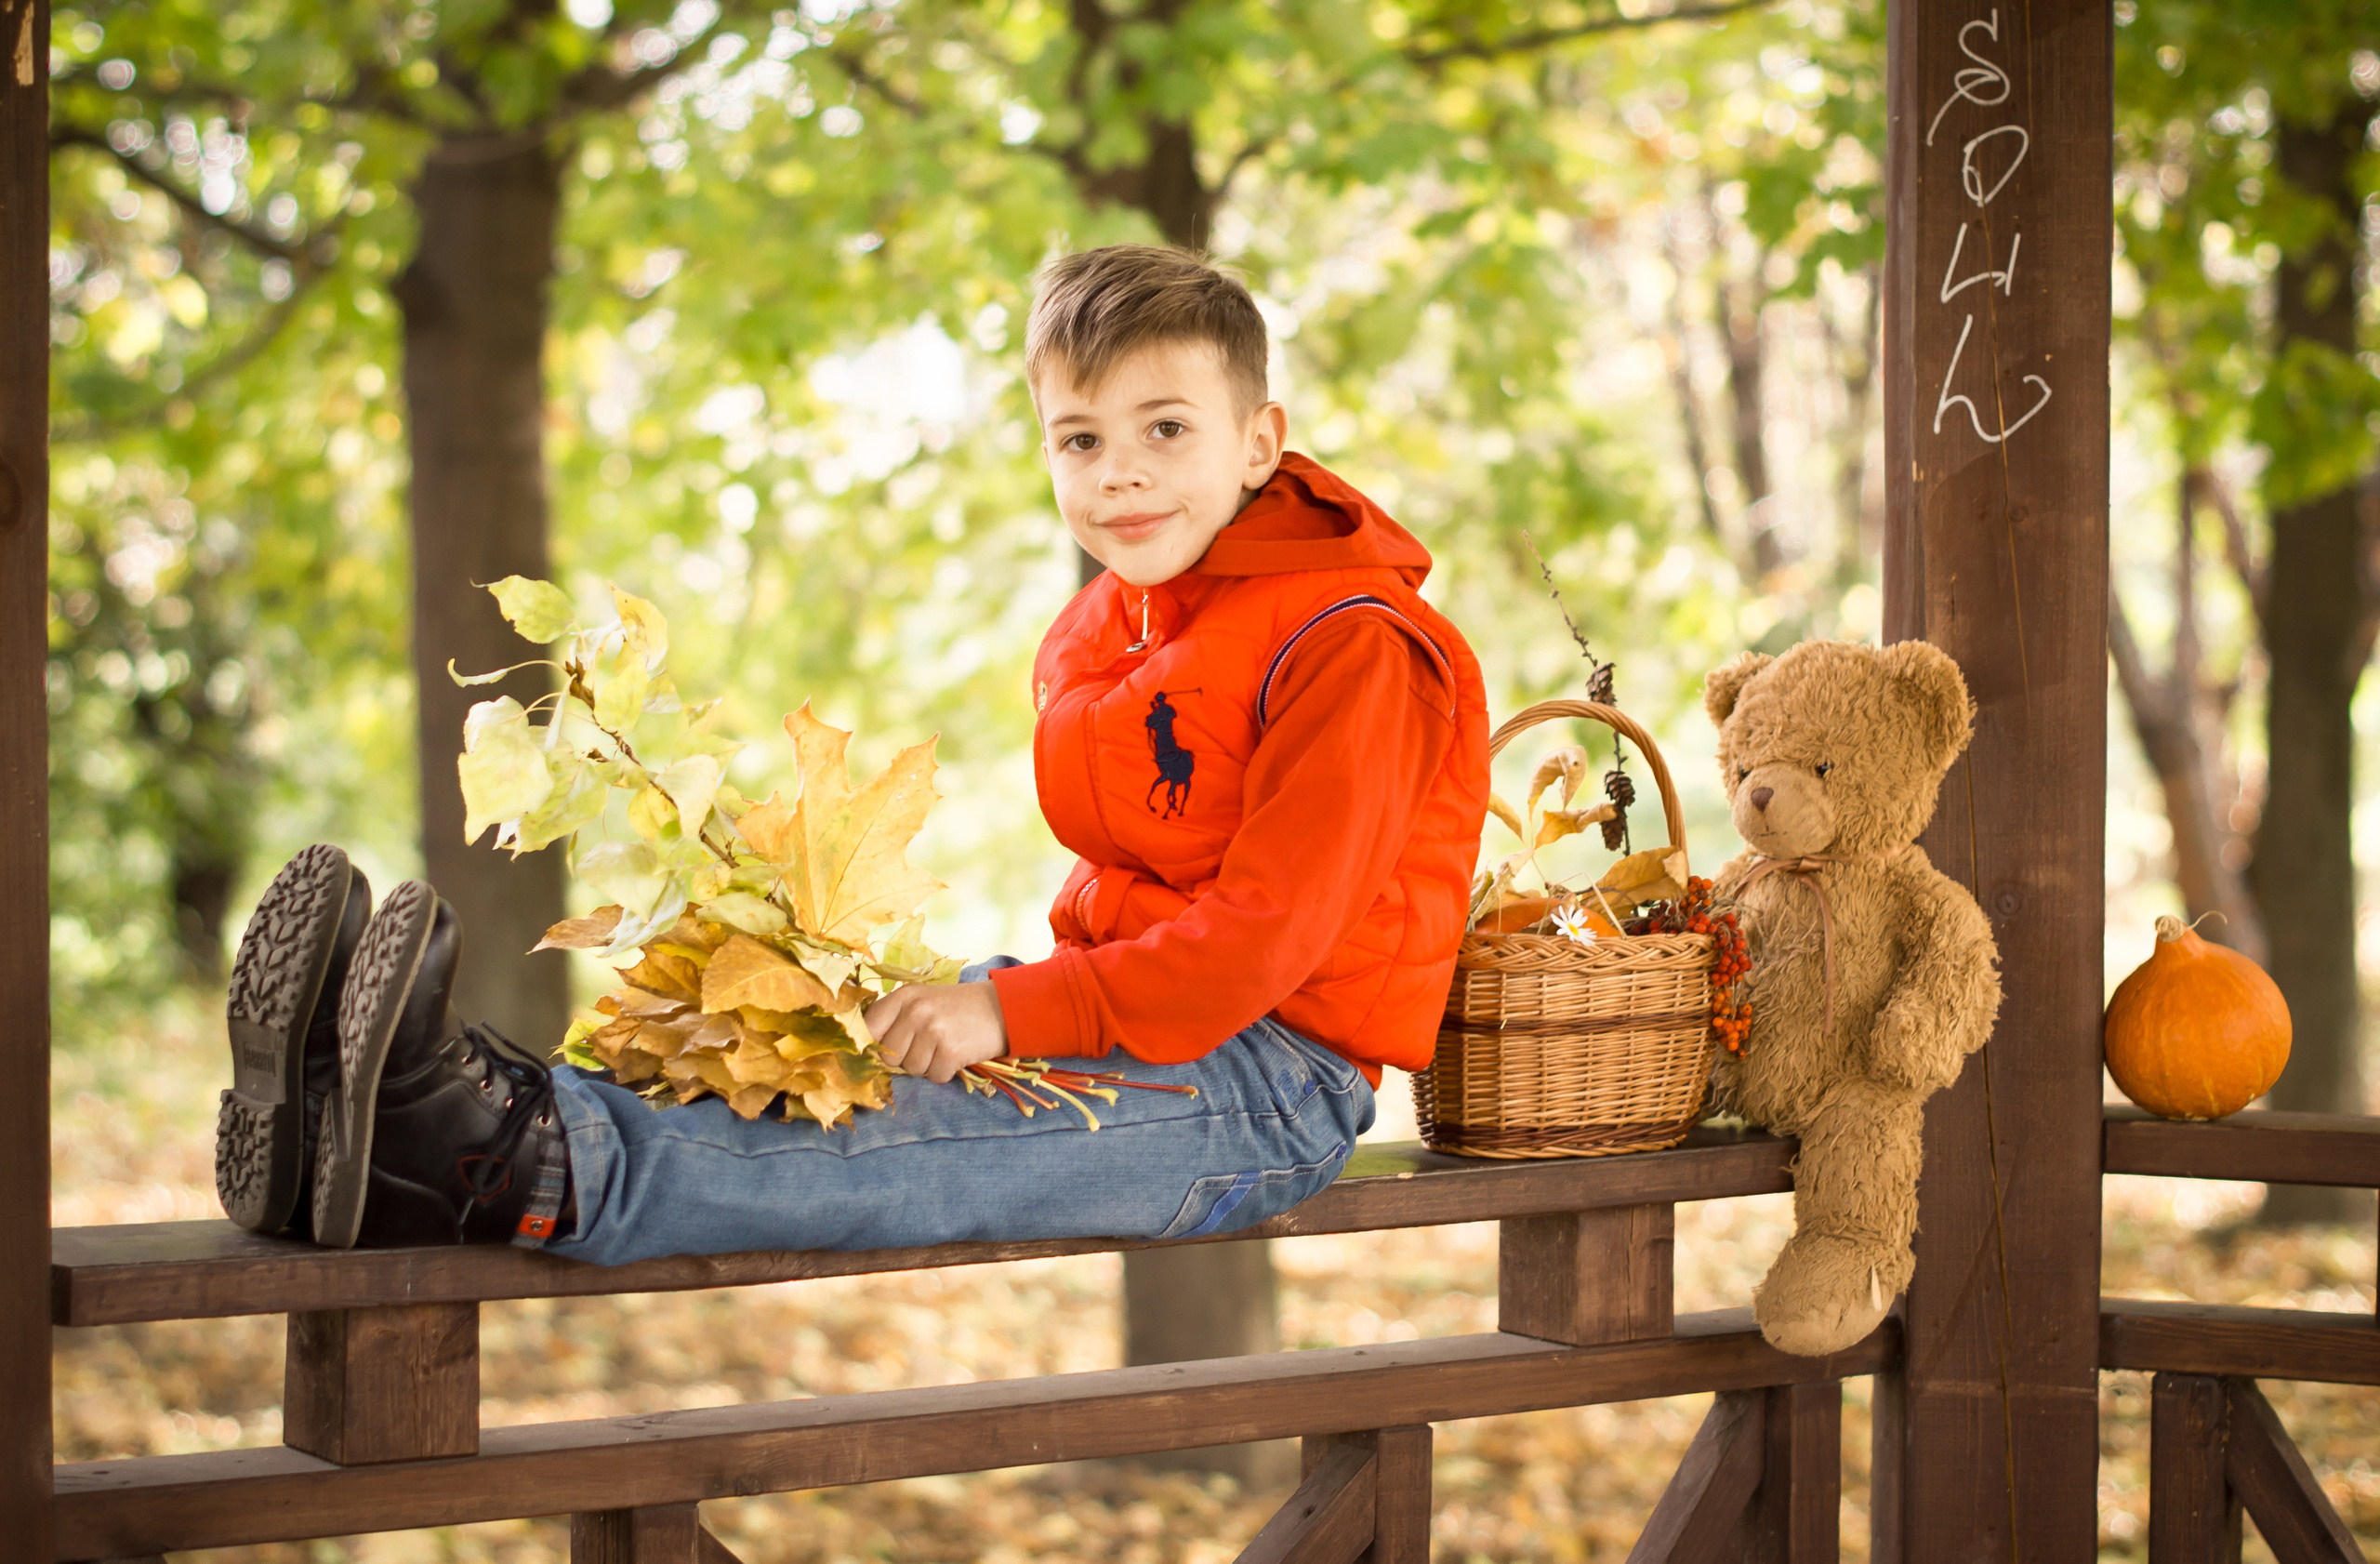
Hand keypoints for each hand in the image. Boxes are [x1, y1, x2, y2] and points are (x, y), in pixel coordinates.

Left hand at [865, 982, 1008, 1083]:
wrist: (1002, 1007)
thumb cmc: (956, 1008)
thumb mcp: (922, 1001)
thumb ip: (895, 1019)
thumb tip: (867, 1051)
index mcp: (904, 996)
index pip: (868, 1029)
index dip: (872, 1046)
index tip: (884, 1050)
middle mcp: (916, 1011)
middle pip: (889, 1056)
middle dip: (905, 1059)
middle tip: (926, 1046)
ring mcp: (934, 1030)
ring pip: (912, 1070)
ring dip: (927, 1066)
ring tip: (943, 1047)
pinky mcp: (951, 1051)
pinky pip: (935, 1076)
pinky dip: (945, 1072)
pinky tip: (956, 1055)